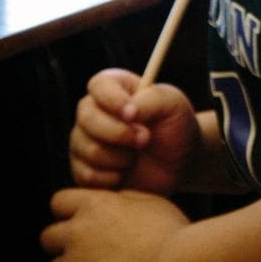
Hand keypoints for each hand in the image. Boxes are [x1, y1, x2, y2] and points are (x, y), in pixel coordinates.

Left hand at [41, 187, 187, 261]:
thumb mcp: (152, 202)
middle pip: (49, 238)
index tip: (79, 222)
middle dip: (65, 247)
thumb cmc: (173, 235)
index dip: (68, 214)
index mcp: (95, 205)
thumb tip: (114, 202)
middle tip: (87, 255)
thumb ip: (124, 200)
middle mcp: (77, 232)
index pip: (60, 202)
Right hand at [68, 69, 198, 193]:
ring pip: (88, 149)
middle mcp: (94, 112)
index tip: (132, 114)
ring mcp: (83, 141)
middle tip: (146, 138)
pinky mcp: (82, 169)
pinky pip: (86, 174)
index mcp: (116, 88)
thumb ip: (152, 100)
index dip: (112, 99)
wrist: (178, 164)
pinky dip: (112, 177)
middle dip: (119, 133)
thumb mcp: (174, 106)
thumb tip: (129, 110)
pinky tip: (126, 172)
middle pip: (87, 118)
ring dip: (120, 157)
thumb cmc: (176, 127)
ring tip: (138, 155)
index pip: (99, 84)